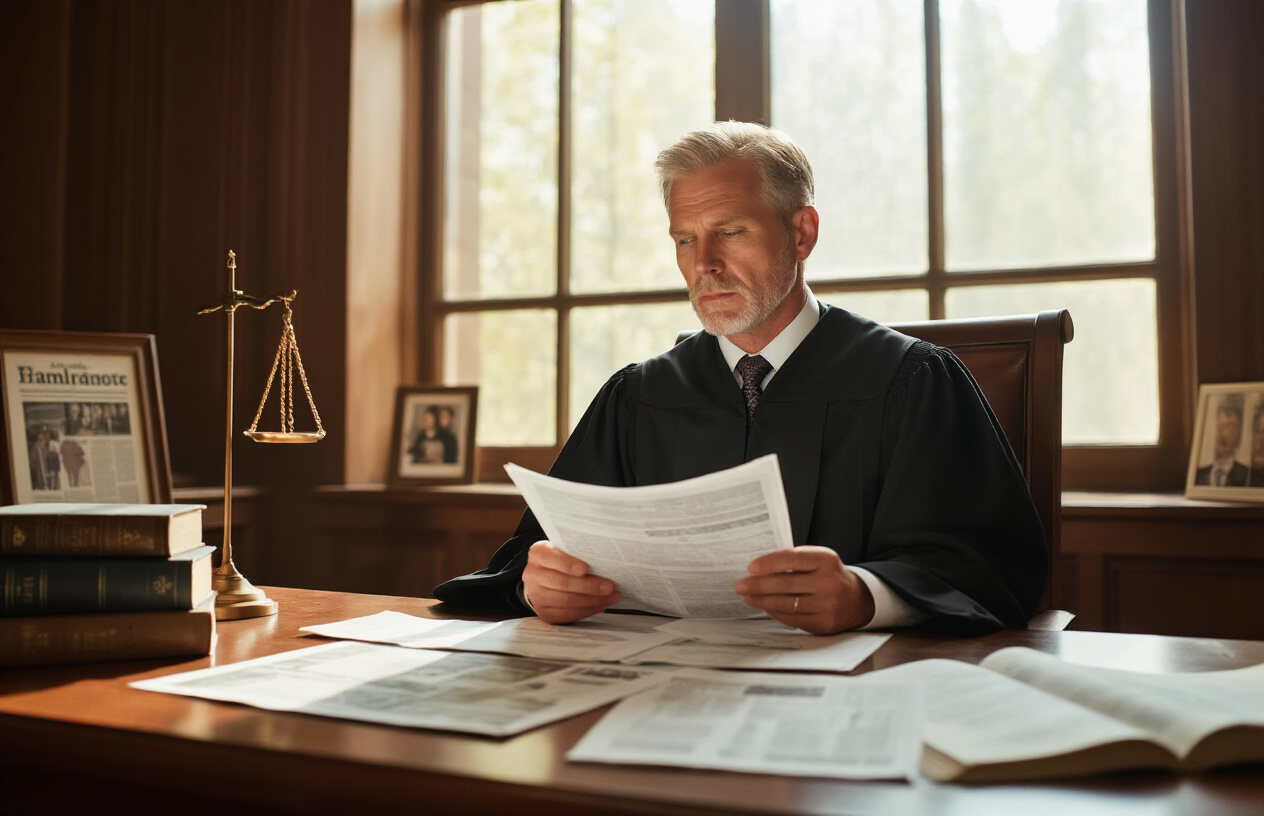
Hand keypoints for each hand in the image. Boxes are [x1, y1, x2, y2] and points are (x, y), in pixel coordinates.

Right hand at [522, 540, 620, 624]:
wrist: (545, 578)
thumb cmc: (561, 561)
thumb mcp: (565, 550)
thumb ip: (577, 553)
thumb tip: (603, 560)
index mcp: (538, 554)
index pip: (549, 557)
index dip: (567, 564)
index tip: (585, 568)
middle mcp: (533, 575)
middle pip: (561, 582)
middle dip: (588, 586)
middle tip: (609, 586)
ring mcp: (537, 596)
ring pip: (566, 600)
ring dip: (592, 600)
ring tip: (611, 596)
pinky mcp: (545, 613)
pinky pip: (567, 614)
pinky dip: (587, 610)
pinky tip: (600, 605)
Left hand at [734, 546, 874, 634]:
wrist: (856, 599)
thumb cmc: (828, 575)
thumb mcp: (818, 560)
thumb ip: (794, 561)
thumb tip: (758, 569)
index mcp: (826, 559)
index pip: (792, 558)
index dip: (769, 563)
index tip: (751, 567)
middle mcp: (829, 582)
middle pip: (786, 584)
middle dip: (758, 585)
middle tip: (741, 585)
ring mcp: (828, 605)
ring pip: (786, 603)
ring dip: (762, 600)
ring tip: (748, 597)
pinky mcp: (823, 623)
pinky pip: (792, 618)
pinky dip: (775, 612)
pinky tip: (765, 607)